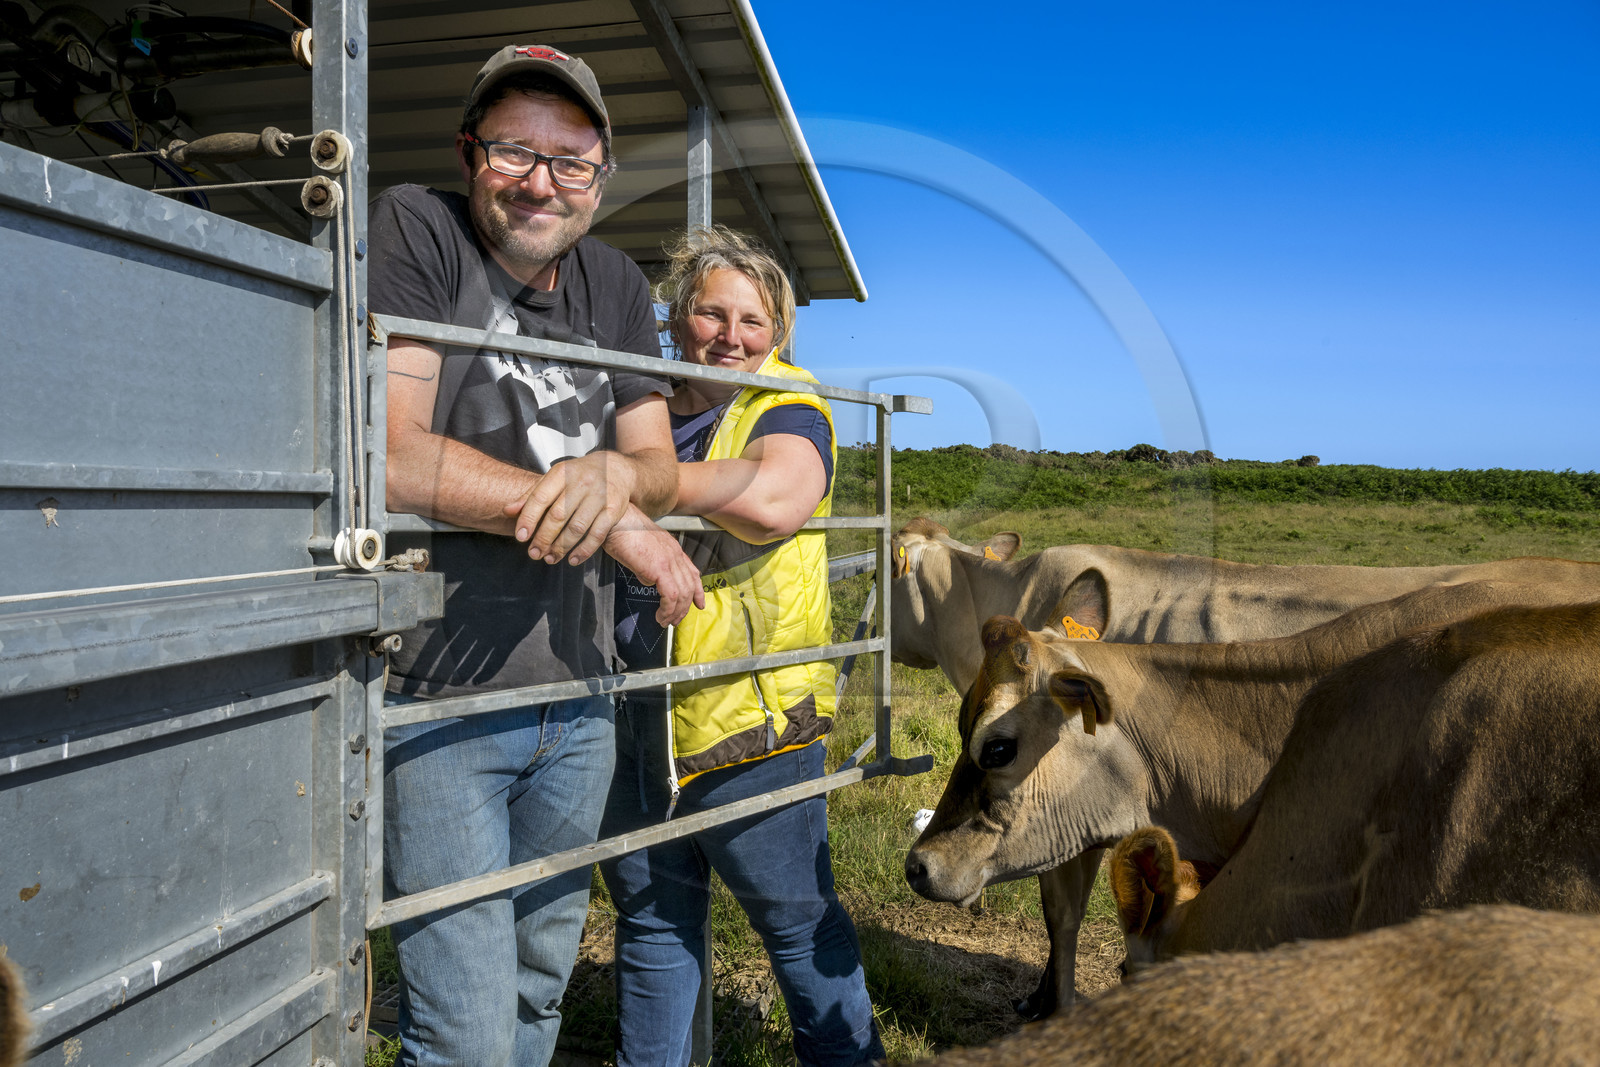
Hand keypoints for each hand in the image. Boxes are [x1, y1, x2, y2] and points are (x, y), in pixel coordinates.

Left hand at [504, 452, 635, 565]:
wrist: (618, 469)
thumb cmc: (580, 476)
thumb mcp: (556, 478)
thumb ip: (532, 494)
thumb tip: (508, 511)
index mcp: (562, 473)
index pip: (540, 497)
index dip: (528, 519)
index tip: (521, 537)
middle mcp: (581, 482)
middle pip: (558, 515)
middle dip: (543, 538)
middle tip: (534, 553)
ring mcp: (600, 496)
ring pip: (577, 527)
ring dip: (561, 547)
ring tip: (550, 558)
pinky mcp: (614, 509)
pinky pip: (597, 534)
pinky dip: (584, 550)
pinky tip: (573, 559)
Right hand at [605, 517, 704, 625]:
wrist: (614, 520)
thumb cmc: (621, 532)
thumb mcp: (641, 551)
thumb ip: (649, 566)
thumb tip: (649, 580)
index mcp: (672, 548)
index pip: (692, 572)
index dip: (698, 591)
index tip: (698, 604)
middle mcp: (675, 554)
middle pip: (690, 587)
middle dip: (684, 608)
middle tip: (674, 620)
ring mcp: (669, 560)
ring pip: (682, 594)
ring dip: (675, 613)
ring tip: (665, 622)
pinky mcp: (659, 568)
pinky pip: (671, 595)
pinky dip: (668, 609)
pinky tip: (660, 615)